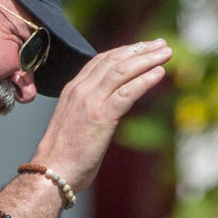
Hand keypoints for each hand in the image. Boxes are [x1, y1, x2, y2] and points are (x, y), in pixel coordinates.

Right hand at [30, 41, 171, 193]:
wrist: (50, 173)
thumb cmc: (63, 156)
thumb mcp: (74, 123)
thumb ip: (90, 109)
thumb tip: (110, 109)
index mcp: (73, 90)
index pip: (101, 60)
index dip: (125, 51)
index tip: (143, 47)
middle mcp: (81, 90)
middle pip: (114, 60)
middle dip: (140, 50)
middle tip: (161, 44)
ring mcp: (90, 102)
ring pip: (122, 71)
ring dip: (147, 60)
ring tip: (166, 54)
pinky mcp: (101, 117)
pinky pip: (127, 92)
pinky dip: (145, 80)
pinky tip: (160, 74)